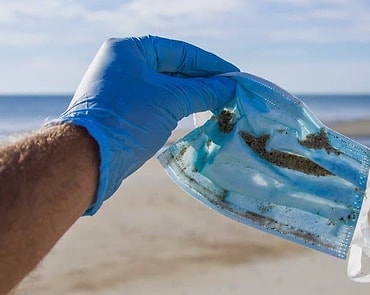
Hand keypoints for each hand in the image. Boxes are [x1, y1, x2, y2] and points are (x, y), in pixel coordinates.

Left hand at [50, 35, 238, 214]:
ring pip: (168, 88)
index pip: (181, 51)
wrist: (88, 157)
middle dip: (204, 82)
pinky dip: (180, 108)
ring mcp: (122, 88)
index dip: (211, 64)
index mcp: (129, 50)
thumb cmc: (129, 118)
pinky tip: (199, 115)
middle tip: (231, 93)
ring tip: (220, 105)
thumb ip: (204, 91)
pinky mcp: (124, 111)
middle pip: (175, 69)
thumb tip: (231, 87)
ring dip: (194, 97)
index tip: (235, 76)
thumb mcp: (172, 100)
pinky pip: (159, 103)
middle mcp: (123, 64)